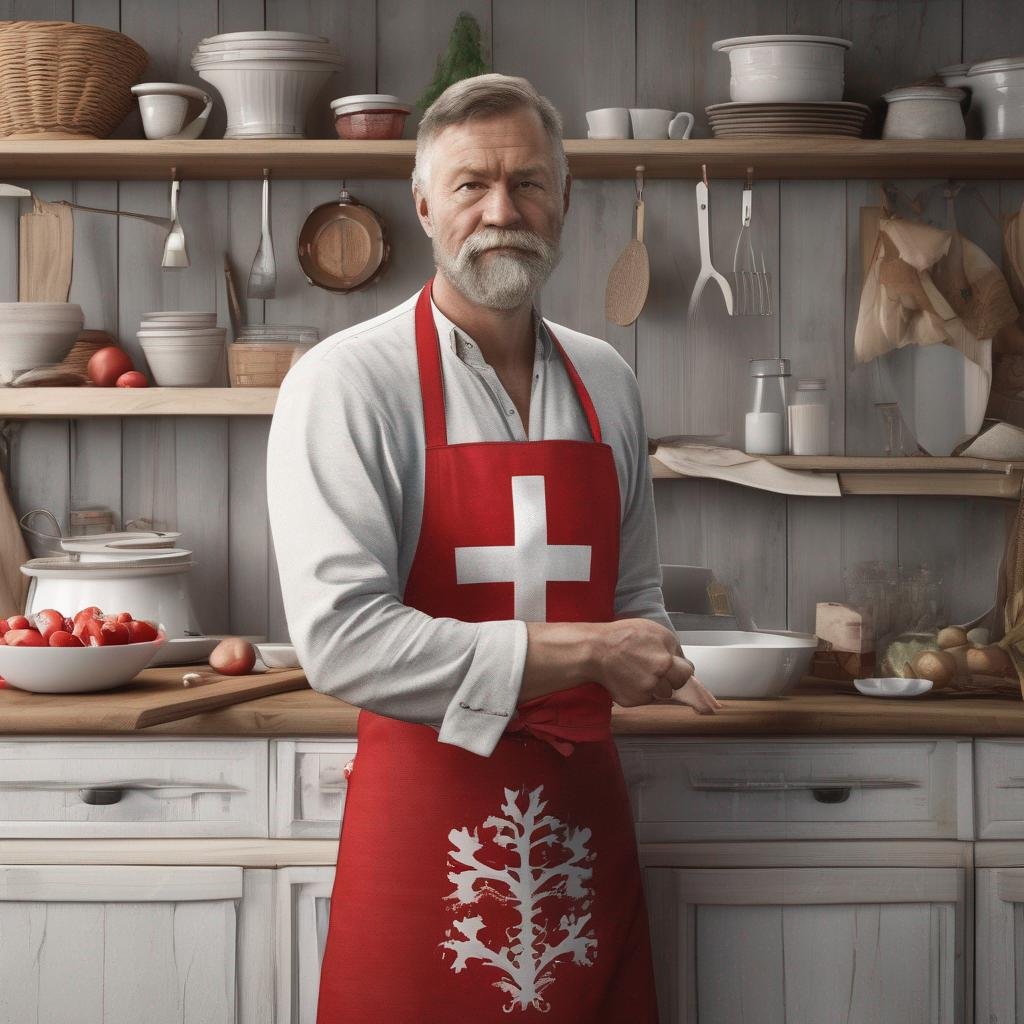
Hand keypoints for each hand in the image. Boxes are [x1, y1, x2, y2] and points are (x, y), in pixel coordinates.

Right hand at [593, 618, 721, 713]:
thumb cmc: (621, 636)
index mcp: (666, 660)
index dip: (680, 668)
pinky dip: (640, 692)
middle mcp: (659, 677)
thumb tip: (680, 660)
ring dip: (656, 687)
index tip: (675, 667)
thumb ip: (671, 646)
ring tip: (640, 673)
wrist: (595, 650)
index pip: (687, 672)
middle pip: (677, 686)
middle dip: (671, 679)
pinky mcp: (633, 700)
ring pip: (662, 694)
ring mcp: (646, 691)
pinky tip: (629, 679)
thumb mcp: (654, 630)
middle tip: (657, 670)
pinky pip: (645, 699)